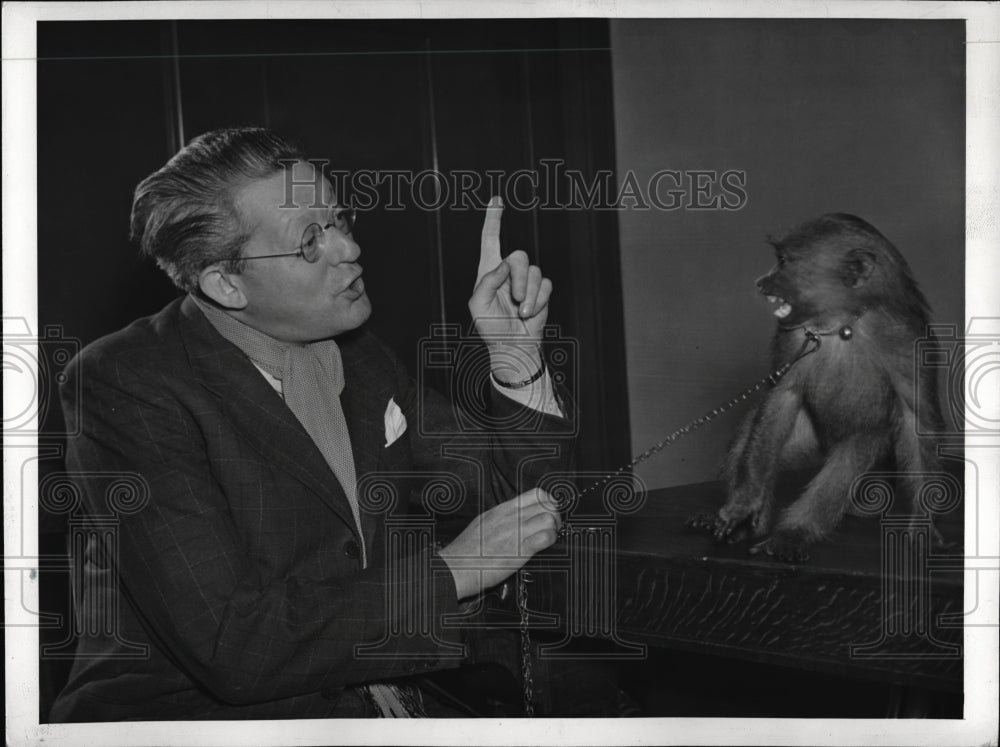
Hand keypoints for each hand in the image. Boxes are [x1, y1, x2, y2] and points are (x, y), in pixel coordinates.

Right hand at [437, 488, 560, 600]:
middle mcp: (510, 517)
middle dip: (555, 515)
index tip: (548, 512)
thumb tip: (517, 518)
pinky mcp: (519, 550)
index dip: (548, 502)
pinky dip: (550, 541)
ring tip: (549, 538)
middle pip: (546, 504)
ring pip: (549, 518)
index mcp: (501, 510)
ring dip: (554, 528)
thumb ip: (501, 519)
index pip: (535, 494)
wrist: (455, 568)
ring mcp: (515, 532)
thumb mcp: (483, 523)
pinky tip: (544, 547)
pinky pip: (545, 538)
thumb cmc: (466, 551)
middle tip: (552, 527)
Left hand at [468, 197, 552, 382]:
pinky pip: (546, 285)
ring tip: (521, 311)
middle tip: (515, 299)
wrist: (513, 345)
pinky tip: (529, 313)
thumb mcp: (478, 305)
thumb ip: (487, 281)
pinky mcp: (541, 291)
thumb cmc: (491, 327)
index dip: (493, 220)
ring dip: (528, 295)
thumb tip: (505, 263)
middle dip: (518, 279)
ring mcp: (526, 281)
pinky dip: (538, 301)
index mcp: (488, 271)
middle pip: (519, 256)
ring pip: (534, 272)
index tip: (497, 200)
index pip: (490, 240)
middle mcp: (508, 271)